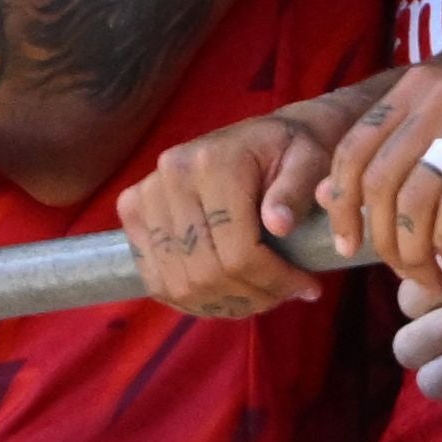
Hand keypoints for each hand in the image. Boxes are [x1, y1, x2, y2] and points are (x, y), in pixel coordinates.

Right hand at [117, 107, 338, 316]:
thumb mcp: (309, 161)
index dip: (275, 281)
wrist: (258, 138)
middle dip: (251, 296)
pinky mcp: (133, 211)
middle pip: (205, 271)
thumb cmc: (289, 152)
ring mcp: (145, 194)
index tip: (307, 286)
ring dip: (221, 303)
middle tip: (283, 294)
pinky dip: (188, 299)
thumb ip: (297, 189)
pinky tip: (222, 294)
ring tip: (255, 296)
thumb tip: (278, 224)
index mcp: (212, 162)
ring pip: (178, 282)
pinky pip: (153, 277)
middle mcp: (171, 176)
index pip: (238, 251)